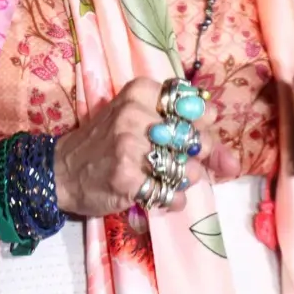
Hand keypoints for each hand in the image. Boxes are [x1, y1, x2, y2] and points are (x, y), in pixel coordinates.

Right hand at [53, 78, 223, 218]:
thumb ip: (186, 130)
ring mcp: (130, 146)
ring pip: (189, 170)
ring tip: (160, 178)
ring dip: (183, 182)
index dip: (203, 129)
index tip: (190, 139)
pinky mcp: (126, 177)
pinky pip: (172, 195)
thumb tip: (232, 160)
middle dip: (197, 159)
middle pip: (197, 139)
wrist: (61, 171)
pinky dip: (171, 200)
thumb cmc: (105, 144)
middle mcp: (135, 114)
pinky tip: (154, 193)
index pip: (197, 107)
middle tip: (175, 163)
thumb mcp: (137, 120)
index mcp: (141, 92)